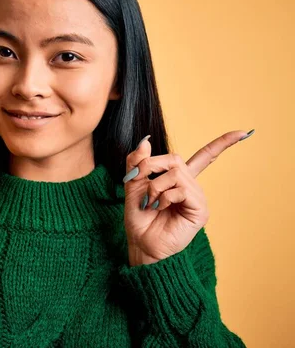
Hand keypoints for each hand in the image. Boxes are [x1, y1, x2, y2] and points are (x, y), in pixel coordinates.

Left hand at [123, 129, 253, 265]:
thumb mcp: (132, 185)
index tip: (243, 132)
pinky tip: (160, 207)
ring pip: (175, 173)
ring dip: (155, 185)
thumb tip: (145, 141)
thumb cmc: (139, 218)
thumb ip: (137, 162)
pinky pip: (182, 189)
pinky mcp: (200, 209)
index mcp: (178, 180)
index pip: (204, 157)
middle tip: (140, 180)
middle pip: (176, 158)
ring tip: (151, 202)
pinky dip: (164, 196)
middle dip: (151, 165)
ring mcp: (197, 197)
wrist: (141, 244)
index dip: (222, 143)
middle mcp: (191, 186)